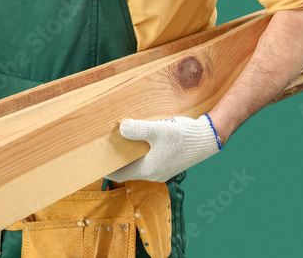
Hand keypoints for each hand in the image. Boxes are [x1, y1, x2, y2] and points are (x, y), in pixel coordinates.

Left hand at [107, 114, 222, 182]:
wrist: (208, 139)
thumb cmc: (183, 137)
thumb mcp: (158, 130)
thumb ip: (137, 130)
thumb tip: (120, 128)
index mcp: (147, 170)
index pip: (118, 174)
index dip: (106, 167)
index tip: (94, 159)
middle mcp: (153, 173)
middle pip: (127, 169)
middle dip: (116, 159)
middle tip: (104, 146)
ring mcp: (162, 169)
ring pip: (138, 164)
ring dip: (129, 155)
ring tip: (119, 140)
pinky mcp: (168, 162)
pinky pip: (148, 160)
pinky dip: (140, 152)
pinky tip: (140, 138)